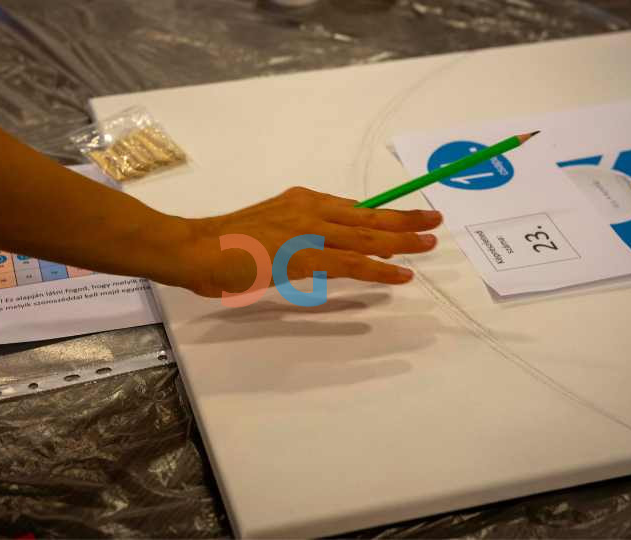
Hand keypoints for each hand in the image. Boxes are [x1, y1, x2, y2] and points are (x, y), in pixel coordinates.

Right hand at [173, 187, 442, 296]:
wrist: (196, 248)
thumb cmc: (224, 246)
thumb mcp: (268, 231)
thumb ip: (297, 236)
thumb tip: (323, 252)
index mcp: (302, 201)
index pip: (353, 207)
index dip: (383, 213)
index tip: (406, 216)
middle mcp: (310, 210)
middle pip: (368, 215)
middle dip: (404, 218)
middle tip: (434, 220)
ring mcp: (308, 232)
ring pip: (366, 236)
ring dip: (402, 240)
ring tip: (428, 244)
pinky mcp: (304, 257)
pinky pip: (352, 263)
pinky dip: (380, 269)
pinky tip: (401, 275)